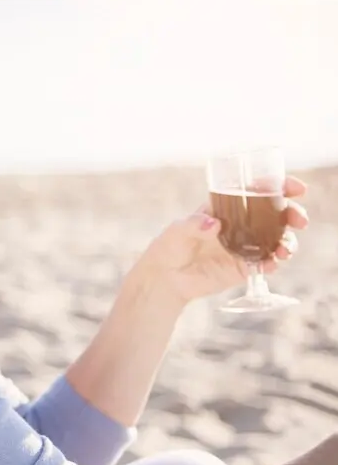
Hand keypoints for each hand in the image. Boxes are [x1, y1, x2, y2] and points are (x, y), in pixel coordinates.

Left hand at [133, 175, 307, 305]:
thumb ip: (194, 225)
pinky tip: (272, 263)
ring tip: (284, 250)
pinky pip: (266, 263)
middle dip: (293, 215)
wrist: (165, 278)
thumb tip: (215, 224)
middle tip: (299, 221)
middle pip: (275, 215)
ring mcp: (244, 247)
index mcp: (226, 208)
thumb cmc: (168, 248)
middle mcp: (240, 225)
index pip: (257, 192)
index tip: (296, 188)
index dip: (280, 187)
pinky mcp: (244, 268)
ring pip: (277, 240)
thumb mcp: (177, 231)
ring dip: (288, 242)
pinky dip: (273, 262)